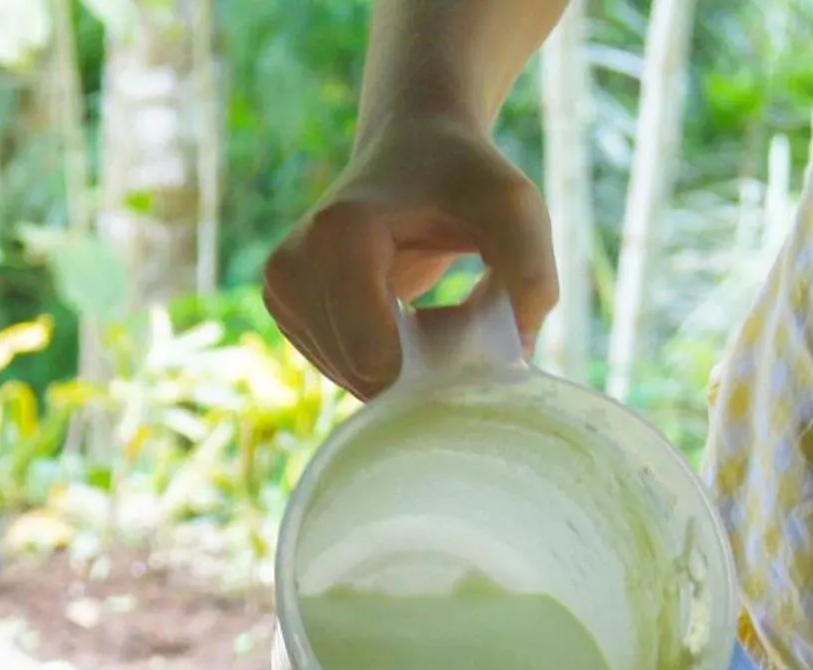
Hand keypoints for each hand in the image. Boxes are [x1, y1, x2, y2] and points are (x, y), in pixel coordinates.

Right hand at [264, 115, 558, 399]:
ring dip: (401, 367)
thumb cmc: (465, 178)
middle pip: (365, 376)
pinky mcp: (284, 309)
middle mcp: (292, 266)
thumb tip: (515, 359)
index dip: (436, 368)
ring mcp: (280, 291)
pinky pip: (340, 370)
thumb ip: (532, 277)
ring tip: (425, 312)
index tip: (474, 328)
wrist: (412, 146)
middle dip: (419, 369)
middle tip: (453, 317)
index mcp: (338, 236)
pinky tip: (398, 318)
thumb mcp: (516, 211)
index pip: (375, 357)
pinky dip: (379, 360)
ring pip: (352, 380)